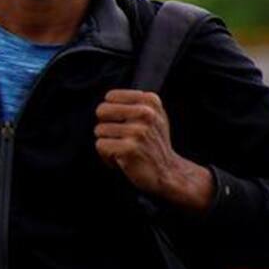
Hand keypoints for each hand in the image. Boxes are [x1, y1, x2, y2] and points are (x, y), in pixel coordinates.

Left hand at [95, 89, 212, 211]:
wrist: (168, 172)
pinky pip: (100, 145)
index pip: (111, 96)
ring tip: (123, 149)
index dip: (111, 112)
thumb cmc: (155, 143)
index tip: (121, 122)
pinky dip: (106, 155)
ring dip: (107, 143)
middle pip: (102, 110)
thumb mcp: (154, 115)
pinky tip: (120, 158)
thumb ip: (135, 102)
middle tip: (118, 136)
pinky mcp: (130, 147)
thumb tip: (108, 98)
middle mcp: (146, 113)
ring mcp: (138, 131)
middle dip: (105, 125)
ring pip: (99, 130)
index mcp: (150, 101)